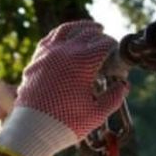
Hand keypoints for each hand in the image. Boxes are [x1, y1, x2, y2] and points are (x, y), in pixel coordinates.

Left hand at [0, 21, 128, 155]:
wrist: (32, 129)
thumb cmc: (66, 123)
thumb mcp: (97, 114)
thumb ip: (114, 97)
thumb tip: (123, 85)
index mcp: (82, 62)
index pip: (104, 44)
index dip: (115, 49)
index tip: (119, 59)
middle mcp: (64, 51)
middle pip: (88, 34)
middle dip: (102, 37)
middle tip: (109, 45)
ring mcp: (47, 53)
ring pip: (66, 29)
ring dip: (82, 26)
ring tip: (92, 27)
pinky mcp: (36, 60)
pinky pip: (49, 38)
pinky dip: (61, 34)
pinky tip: (66, 37)